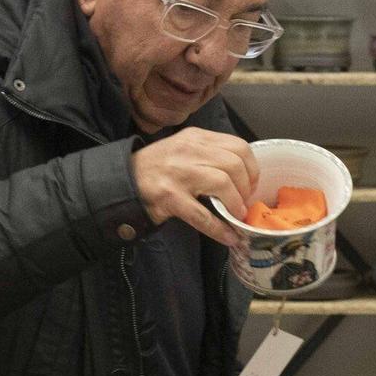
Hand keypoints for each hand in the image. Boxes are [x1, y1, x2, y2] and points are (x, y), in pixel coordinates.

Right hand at [130, 128, 259, 247]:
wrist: (123, 180)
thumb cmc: (158, 168)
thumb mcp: (185, 150)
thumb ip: (211, 155)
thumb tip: (244, 175)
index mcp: (196, 138)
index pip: (238, 146)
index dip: (252, 169)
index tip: (250, 184)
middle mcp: (189, 151)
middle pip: (235, 165)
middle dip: (246, 188)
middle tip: (243, 202)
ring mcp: (179, 173)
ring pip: (223, 184)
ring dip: (235, 204)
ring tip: (235, 214)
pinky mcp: (170, 197)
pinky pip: (202, 215)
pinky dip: (219, 229)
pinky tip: (228, 237)